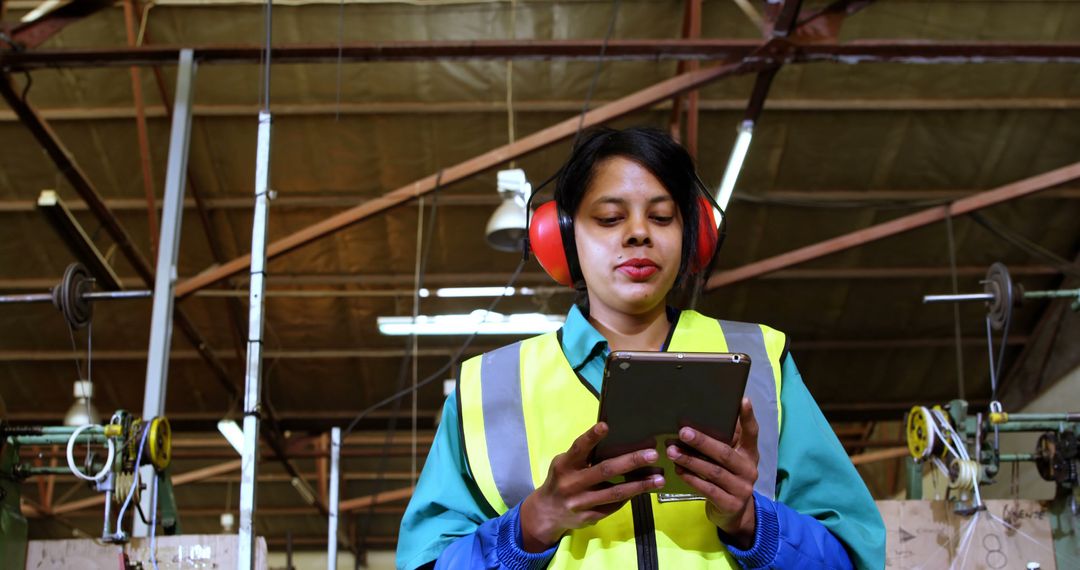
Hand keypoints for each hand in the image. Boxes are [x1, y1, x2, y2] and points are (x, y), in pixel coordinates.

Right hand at [519, 422, 664, 551]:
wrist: (547, 512)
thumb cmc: (562, 479)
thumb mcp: (565, 464)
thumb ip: (583, 455)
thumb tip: (615, 441)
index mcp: (565, 464)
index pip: (579, 448)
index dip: (592, 437)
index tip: (606, 426)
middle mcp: (572, 483)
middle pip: (605, 471)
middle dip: (631, 462)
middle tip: (652, 454)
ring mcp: (581, 502)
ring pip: (615, 493)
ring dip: (640, 485)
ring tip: (659, 479)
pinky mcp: (589, 517)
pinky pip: (614, 506)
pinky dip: (629, 496)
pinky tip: (643, 489)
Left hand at [666, 397, 759, 549]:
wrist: (735, 514)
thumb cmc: (727, 478)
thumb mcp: (731, 460)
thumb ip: (723, 442)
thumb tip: (702, 416)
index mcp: (750, 454)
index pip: (752, 433)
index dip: (748, 417)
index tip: (742, 400)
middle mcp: (749, 469)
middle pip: (725, 453)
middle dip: (703, 442)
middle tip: (683, 432)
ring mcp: (741, 488)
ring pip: (714, 472)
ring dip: (691, 460)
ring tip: (672, 451)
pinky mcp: (730, 504)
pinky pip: (708, 489)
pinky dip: (691, 479)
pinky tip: (678, 470)